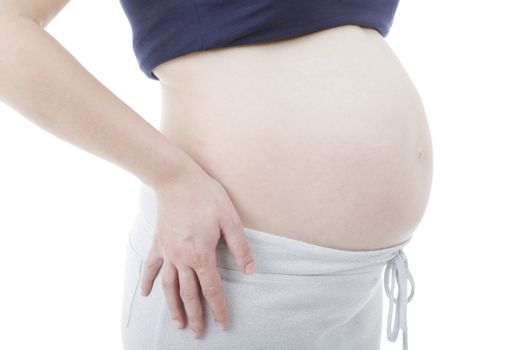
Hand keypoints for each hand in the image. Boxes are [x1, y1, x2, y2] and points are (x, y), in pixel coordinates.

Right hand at [138, 164, 255, 338]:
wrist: (176, 179)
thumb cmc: (206, 196)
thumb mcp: (230, 219)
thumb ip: (240, 248)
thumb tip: (250, 271)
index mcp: (202, 255)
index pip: (212, 289)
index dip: (219, 309)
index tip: (222, 325)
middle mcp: (182, 259)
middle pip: (189, 294)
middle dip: (195, 316)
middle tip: (197, 334)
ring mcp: (167, 252)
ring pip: (169, 287)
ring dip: (172, 307)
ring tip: (177, 323)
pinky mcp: (158, 243)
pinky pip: (150, 267)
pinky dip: (147, 281)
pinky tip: (145, 294)